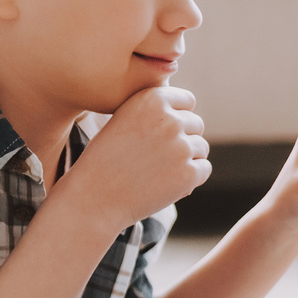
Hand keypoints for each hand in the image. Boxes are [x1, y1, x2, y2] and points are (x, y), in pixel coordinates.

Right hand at [60, 86, 210, 229]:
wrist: (93, 197)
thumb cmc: (105, 159)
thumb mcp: (124, 120)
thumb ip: (155, 110)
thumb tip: (187, 111)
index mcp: (152, 99)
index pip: (187, 101)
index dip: (177, 117)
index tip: (162, 134)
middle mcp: (169, 119)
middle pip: (196, 124)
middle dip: (183, 139)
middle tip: (157, 158)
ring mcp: (181, 147)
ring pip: (201, 148)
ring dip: (187, 159)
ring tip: (157, 171)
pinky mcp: (189, 173)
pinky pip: (204, 169)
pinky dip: (190, 178)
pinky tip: (166, 184)